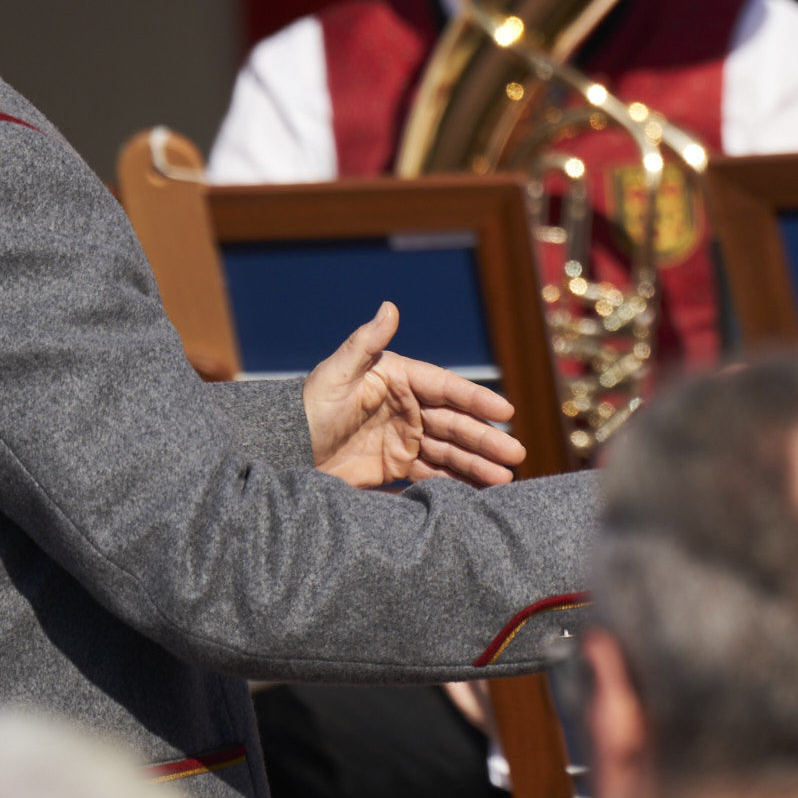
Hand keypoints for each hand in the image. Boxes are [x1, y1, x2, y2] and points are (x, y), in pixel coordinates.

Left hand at [304, 303, 527, 489]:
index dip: (477, 399)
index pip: (446, 388)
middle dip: (486, 439)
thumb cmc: (306, 407)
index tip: (506, 411)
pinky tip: (478, 491)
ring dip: (477, 464)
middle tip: (516, 453)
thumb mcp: (334, 374)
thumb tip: (390, 306)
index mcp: (398, 378)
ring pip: (449, 452)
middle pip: (455, 424)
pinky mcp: (394, 467)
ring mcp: (403, 438)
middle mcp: (407, 407)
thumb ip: (364, 342)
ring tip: (505, 479)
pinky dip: (455, 482)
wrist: (282, 451)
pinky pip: (431, 475)